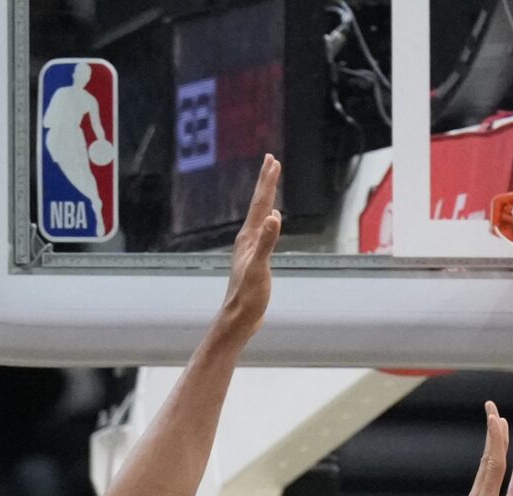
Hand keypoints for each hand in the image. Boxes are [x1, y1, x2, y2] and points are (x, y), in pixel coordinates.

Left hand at [221, 155, 282, 341]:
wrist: (238, 318)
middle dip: (266, 182)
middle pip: (258, 205)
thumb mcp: (260, 268)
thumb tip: (274, 216)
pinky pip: (262, 231)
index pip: (261, 204)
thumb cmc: (249, 297)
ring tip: (270, 186)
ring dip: (266, 198)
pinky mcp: (253, 259)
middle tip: (271, 161)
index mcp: (249, 237)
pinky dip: (267, 219)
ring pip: (259, 216)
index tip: (273, 161)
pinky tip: (270, 221)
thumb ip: (267, 242)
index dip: (268, 182)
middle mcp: (247, 239)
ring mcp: (249, 248)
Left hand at [437, 408, 512, 495]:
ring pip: (485, 469)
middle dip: (493, 435)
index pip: (492, 467)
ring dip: (492, 447)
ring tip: (498, 429)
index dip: (496, 441)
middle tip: (494, 410)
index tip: (497, 417)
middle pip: (487, 461)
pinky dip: (491, 465)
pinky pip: (485, 481)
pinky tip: (493, 464)